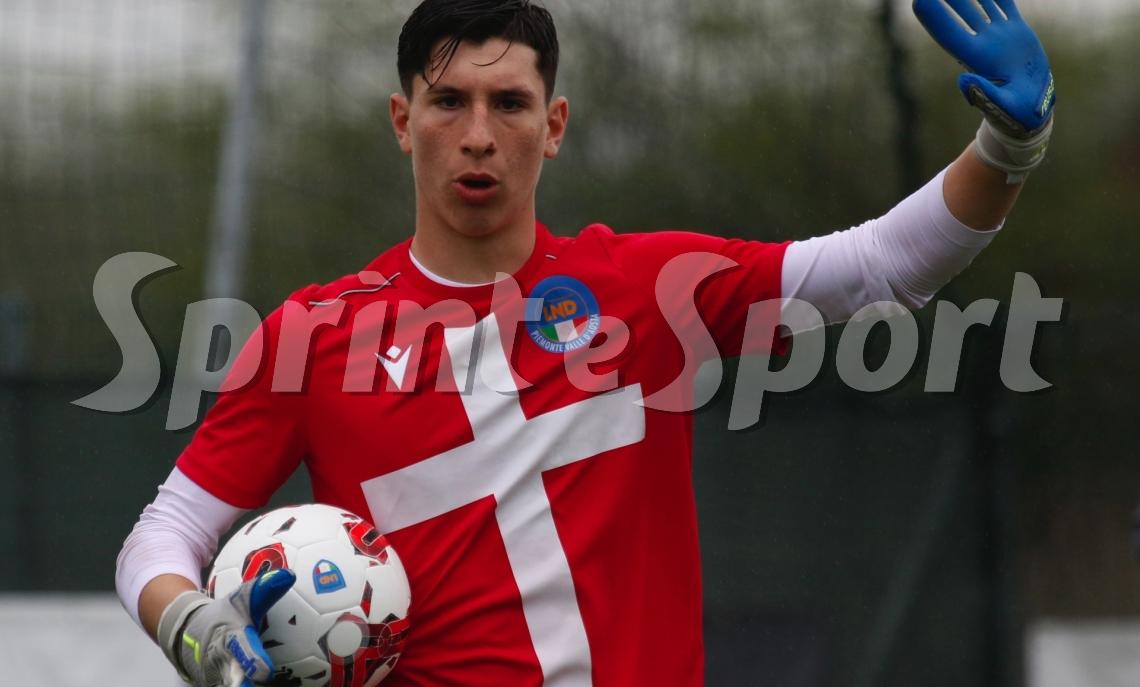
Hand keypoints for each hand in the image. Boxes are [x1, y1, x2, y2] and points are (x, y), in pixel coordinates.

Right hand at [157, 568, 295, 686]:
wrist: (188, 634)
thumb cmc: (225, 616)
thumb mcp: (241, 600)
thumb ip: (264, 589)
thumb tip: (288, 575)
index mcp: (229, 640)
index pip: (240, 650)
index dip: (252, 662)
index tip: (266, 672)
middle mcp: (222, 664)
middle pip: (235, 680)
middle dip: (245, 685)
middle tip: (263, 684)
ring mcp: (219, 680)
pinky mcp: (219, 686)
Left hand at [914, 0, 1054, 136]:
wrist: (1033, 110)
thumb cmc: (1015, 115)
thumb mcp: (1001, 108)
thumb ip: (982, 94)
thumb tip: (961, 78)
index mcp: (974, 59)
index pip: (948, 33)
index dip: (933, 16)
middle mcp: (982, 42)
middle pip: (960, 10)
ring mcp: (998, 34)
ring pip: (980, 2)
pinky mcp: (1015, 31)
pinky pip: (1005, 3)